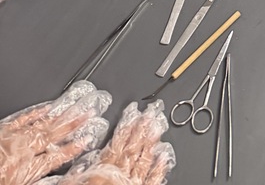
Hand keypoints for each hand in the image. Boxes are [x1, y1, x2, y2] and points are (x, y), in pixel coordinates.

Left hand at [0, 81, 109, 184]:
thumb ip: (36, 181)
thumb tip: (54, 178)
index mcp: (29, 169)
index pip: (57, 157)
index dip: (74, 148)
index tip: (88, 139)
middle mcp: (25, 150)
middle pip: (55, 135)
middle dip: (74, 123)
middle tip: (91, 111)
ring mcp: (15, 137)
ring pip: (43, 123)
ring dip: (62, 114)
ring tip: (77, 104)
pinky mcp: (3, 129)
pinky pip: (24, 118)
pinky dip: (37, 111)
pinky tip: (48, 106)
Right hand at [47, 102, 174, 184]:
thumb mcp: (74, 184)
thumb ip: (80, 175)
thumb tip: (86, 162)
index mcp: (103, 173)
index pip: (117, 143)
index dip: (126, 126)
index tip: (134, 111)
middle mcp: (121, 177)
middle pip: (133, 147)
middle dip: (143, 128)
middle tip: (152, 112)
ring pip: (144, 159)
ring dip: (152, 142)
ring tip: (159, 126)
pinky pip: (153, 179)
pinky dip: (159, 165)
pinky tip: (164, 152)